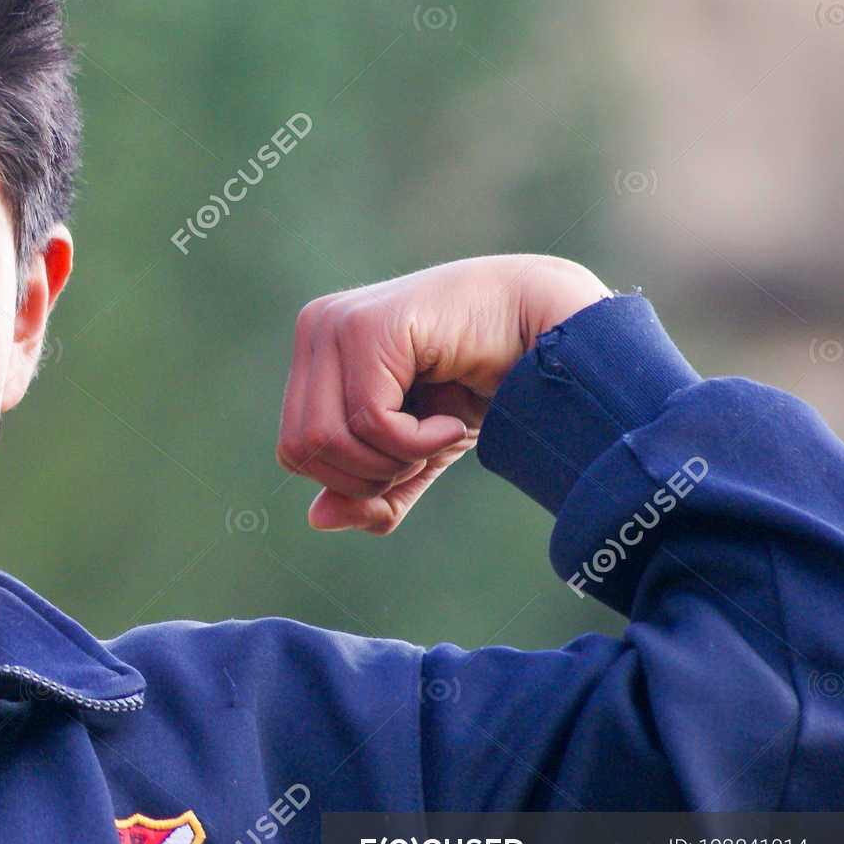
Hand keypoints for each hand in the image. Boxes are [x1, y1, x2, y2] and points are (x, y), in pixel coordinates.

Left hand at [275, 254, 609, 533]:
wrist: (549, 334)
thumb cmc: (483, 385)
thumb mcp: (418, 454)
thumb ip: (369, 490)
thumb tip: (316, 520)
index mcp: (315, 354)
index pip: (294, 451)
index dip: (351, 479)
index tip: (411, 457)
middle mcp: (316, 329)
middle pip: (301, 449)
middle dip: (369, 475)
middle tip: (427, 448)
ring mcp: (336, 323)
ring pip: (328, 438)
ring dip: (394, 459)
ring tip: (441, 430)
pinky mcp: (368, 326)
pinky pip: (368, 419)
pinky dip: (416, 441)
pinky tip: (452, 419)